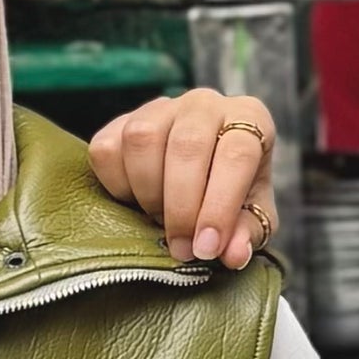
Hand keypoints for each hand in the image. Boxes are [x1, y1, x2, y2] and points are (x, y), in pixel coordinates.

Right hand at [85, 88, 278, 265]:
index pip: (237, 153)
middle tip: (181, 247)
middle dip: (181, 207)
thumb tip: (233, 254)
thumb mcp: (252, 216)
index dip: (220, 206)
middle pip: (187, 145)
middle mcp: (204, 103)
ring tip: (160, 220)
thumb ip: (246, 233)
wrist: (202, 174)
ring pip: (142, 139)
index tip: (206, 248)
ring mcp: (159, 107)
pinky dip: (116, 184)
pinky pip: (106, 149)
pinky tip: (136, 201)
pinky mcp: (119, 121)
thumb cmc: (235, 193)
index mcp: (249, 117)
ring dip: (148, 192)